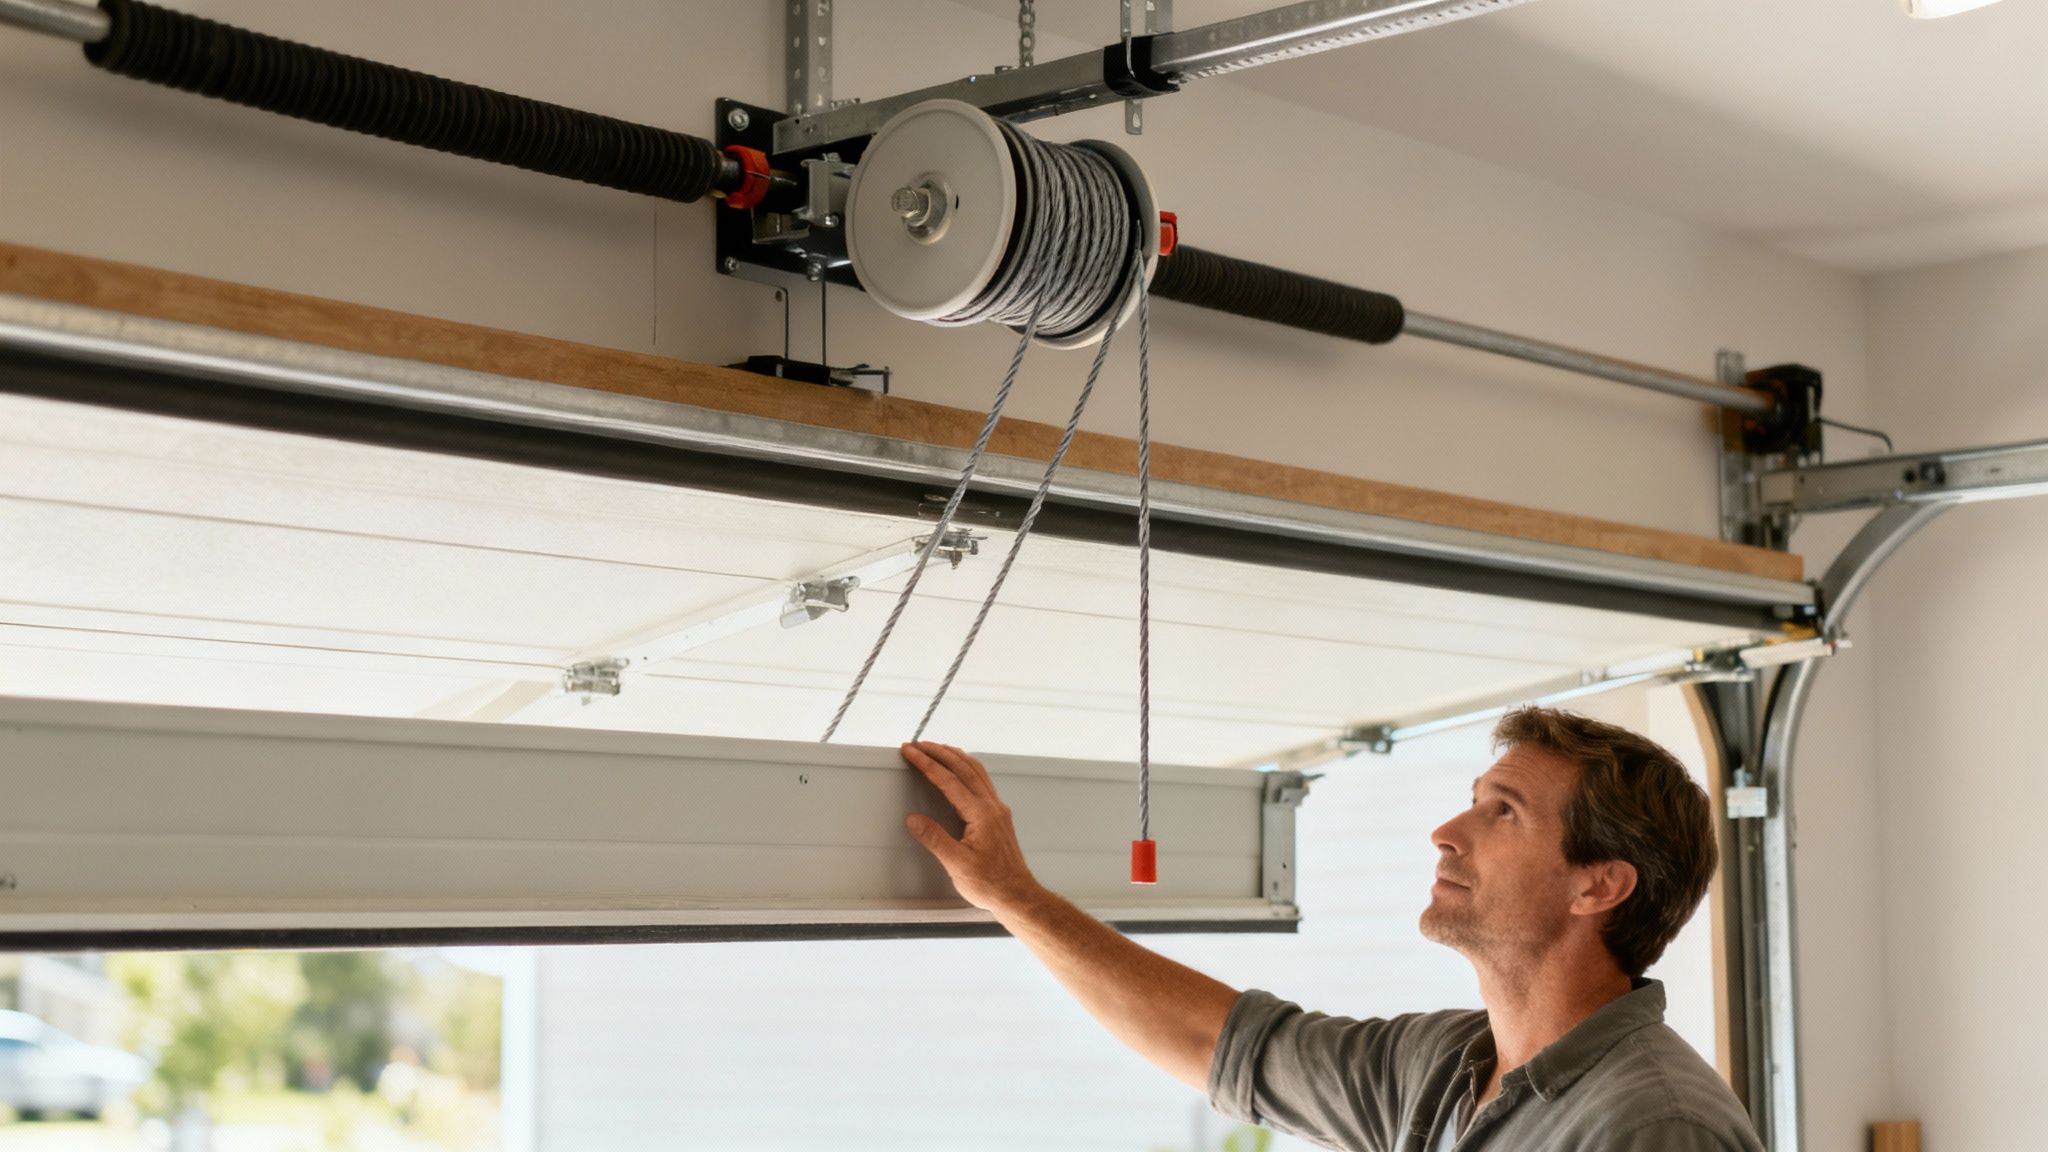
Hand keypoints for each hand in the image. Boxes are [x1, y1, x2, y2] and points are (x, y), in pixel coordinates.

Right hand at [901, 741, 1044, 915]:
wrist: (1017, 895)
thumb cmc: (991, 884)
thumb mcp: (957, 864)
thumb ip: (935, 839)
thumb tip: (914, 819)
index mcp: (981, 814)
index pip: (948, 780)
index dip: (926, 763)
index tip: (910, 752)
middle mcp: (992, 806)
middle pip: (963, 768)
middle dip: (939, 752)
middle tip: (918, 744)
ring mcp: (997, 810)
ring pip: (976, 771)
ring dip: (954, 757)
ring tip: (937, 748)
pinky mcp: (999, 817)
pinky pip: (982, 782)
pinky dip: (967, 768)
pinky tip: (961, 770)